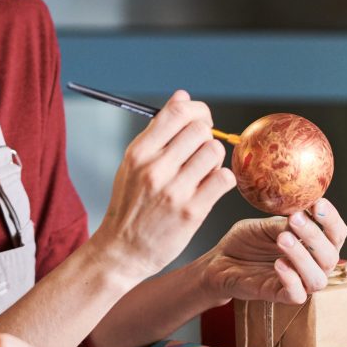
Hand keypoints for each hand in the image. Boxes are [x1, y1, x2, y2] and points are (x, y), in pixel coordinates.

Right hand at [91, 91, 236, 279]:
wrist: (123, 251)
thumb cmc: (131, 205)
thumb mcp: (133, 164)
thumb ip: (158, 131)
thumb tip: (182, 96)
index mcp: (139, 152)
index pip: (176, 111)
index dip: (197, 110)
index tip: (201, 120)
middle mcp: (155, 168)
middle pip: (200, 129)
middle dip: (207, 136)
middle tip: (203, 150)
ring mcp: (174, 190)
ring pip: (214, 152)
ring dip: (214, 159)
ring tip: (204, 171)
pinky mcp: (192, 211)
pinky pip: (223, 179)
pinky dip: (222, 179)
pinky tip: (211, 186)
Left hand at [199, 198, 346, 303]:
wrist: (221, 260)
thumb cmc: (248, 241)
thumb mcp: (266, 226)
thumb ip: (284, 224)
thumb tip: (302, 213)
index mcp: (313, 244)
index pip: (336, 234)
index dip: (332, 220)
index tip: (319, 204)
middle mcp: (312, 265)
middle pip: (330, 257)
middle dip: (314, 236)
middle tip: (295, 219)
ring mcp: (298, 282)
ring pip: (317, 278)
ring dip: (302, 257)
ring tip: (282, 238)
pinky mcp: (280, 296)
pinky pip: (297, 295)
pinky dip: (291, 279)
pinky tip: (279, 263)